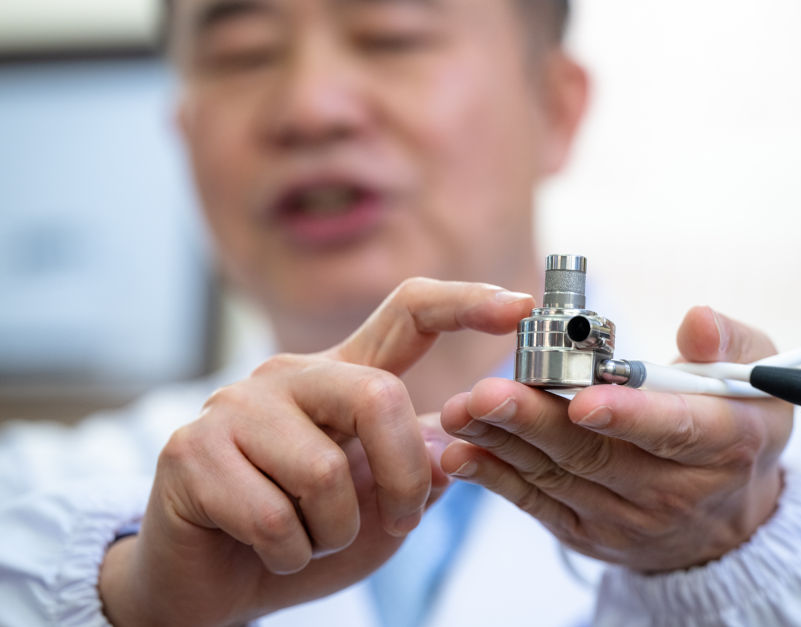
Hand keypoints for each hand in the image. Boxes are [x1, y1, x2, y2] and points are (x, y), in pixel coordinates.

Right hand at [98, 279, 533, 625]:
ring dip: (335, 531)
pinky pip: (273, 516)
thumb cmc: (302, 537)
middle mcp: (288, 377)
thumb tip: (447, 445)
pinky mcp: (191, 451)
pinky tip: (270, 551)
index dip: (464, 303)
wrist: (210, 584)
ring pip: (325, 471)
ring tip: (309, 539)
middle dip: (402, 476)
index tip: (520, 305)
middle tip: (397, 521)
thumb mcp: (381, 509)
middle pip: (377, 395)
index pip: (406, 314)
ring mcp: (234, 407)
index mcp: (341, 379)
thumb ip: (418, 472)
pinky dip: (290, 556)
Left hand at [440, 306, 792, 572]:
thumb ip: (730, 343)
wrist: (726, 519)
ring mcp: (625, 517)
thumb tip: (696, 321)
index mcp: (723, 444)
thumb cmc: (738, 425)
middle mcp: (673, 491)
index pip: (677, 431)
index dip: (631, 416)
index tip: (585, 401)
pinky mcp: (586, 529)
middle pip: (598, 454)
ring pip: (558, 476)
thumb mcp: (759, 377)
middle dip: (538, 422)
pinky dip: (496, 478)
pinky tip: (461, 451)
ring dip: (504, 442)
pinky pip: (536, 502)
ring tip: (463, 410)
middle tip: (490, 393)